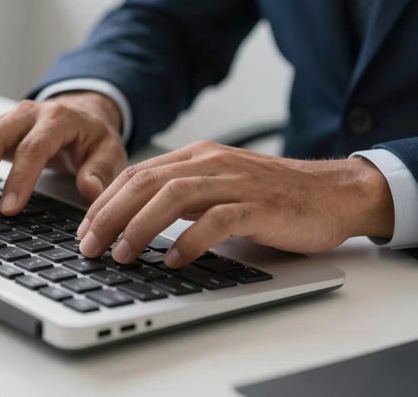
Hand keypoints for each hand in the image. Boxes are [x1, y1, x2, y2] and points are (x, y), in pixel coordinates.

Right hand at [0, 92, 126, 215]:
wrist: (82, 114)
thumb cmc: (93, 137)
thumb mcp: (109, 151)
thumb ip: (101, 170)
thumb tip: (89, 190)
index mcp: (57, 119)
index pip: (32, 147)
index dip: (18, 179)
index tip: (9, 209)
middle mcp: (26, 113)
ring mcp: (5, 118)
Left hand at [77, 140, 393, 267]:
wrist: (333, 193)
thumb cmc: (273, 195)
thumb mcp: (219, 186)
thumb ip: (182, 196)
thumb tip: (135, 221)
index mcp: (197, 156)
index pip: (137, 174)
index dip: (104, 201)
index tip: (84, 229)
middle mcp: (211, 163)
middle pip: (146, 182)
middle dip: (109, 215)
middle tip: (88, 246)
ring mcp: (236, 182)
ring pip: (174, 196)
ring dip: (140, 227)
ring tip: (122, 254)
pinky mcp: (259, 205)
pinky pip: (217, 220)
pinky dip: (191, 241)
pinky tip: (174, 260)